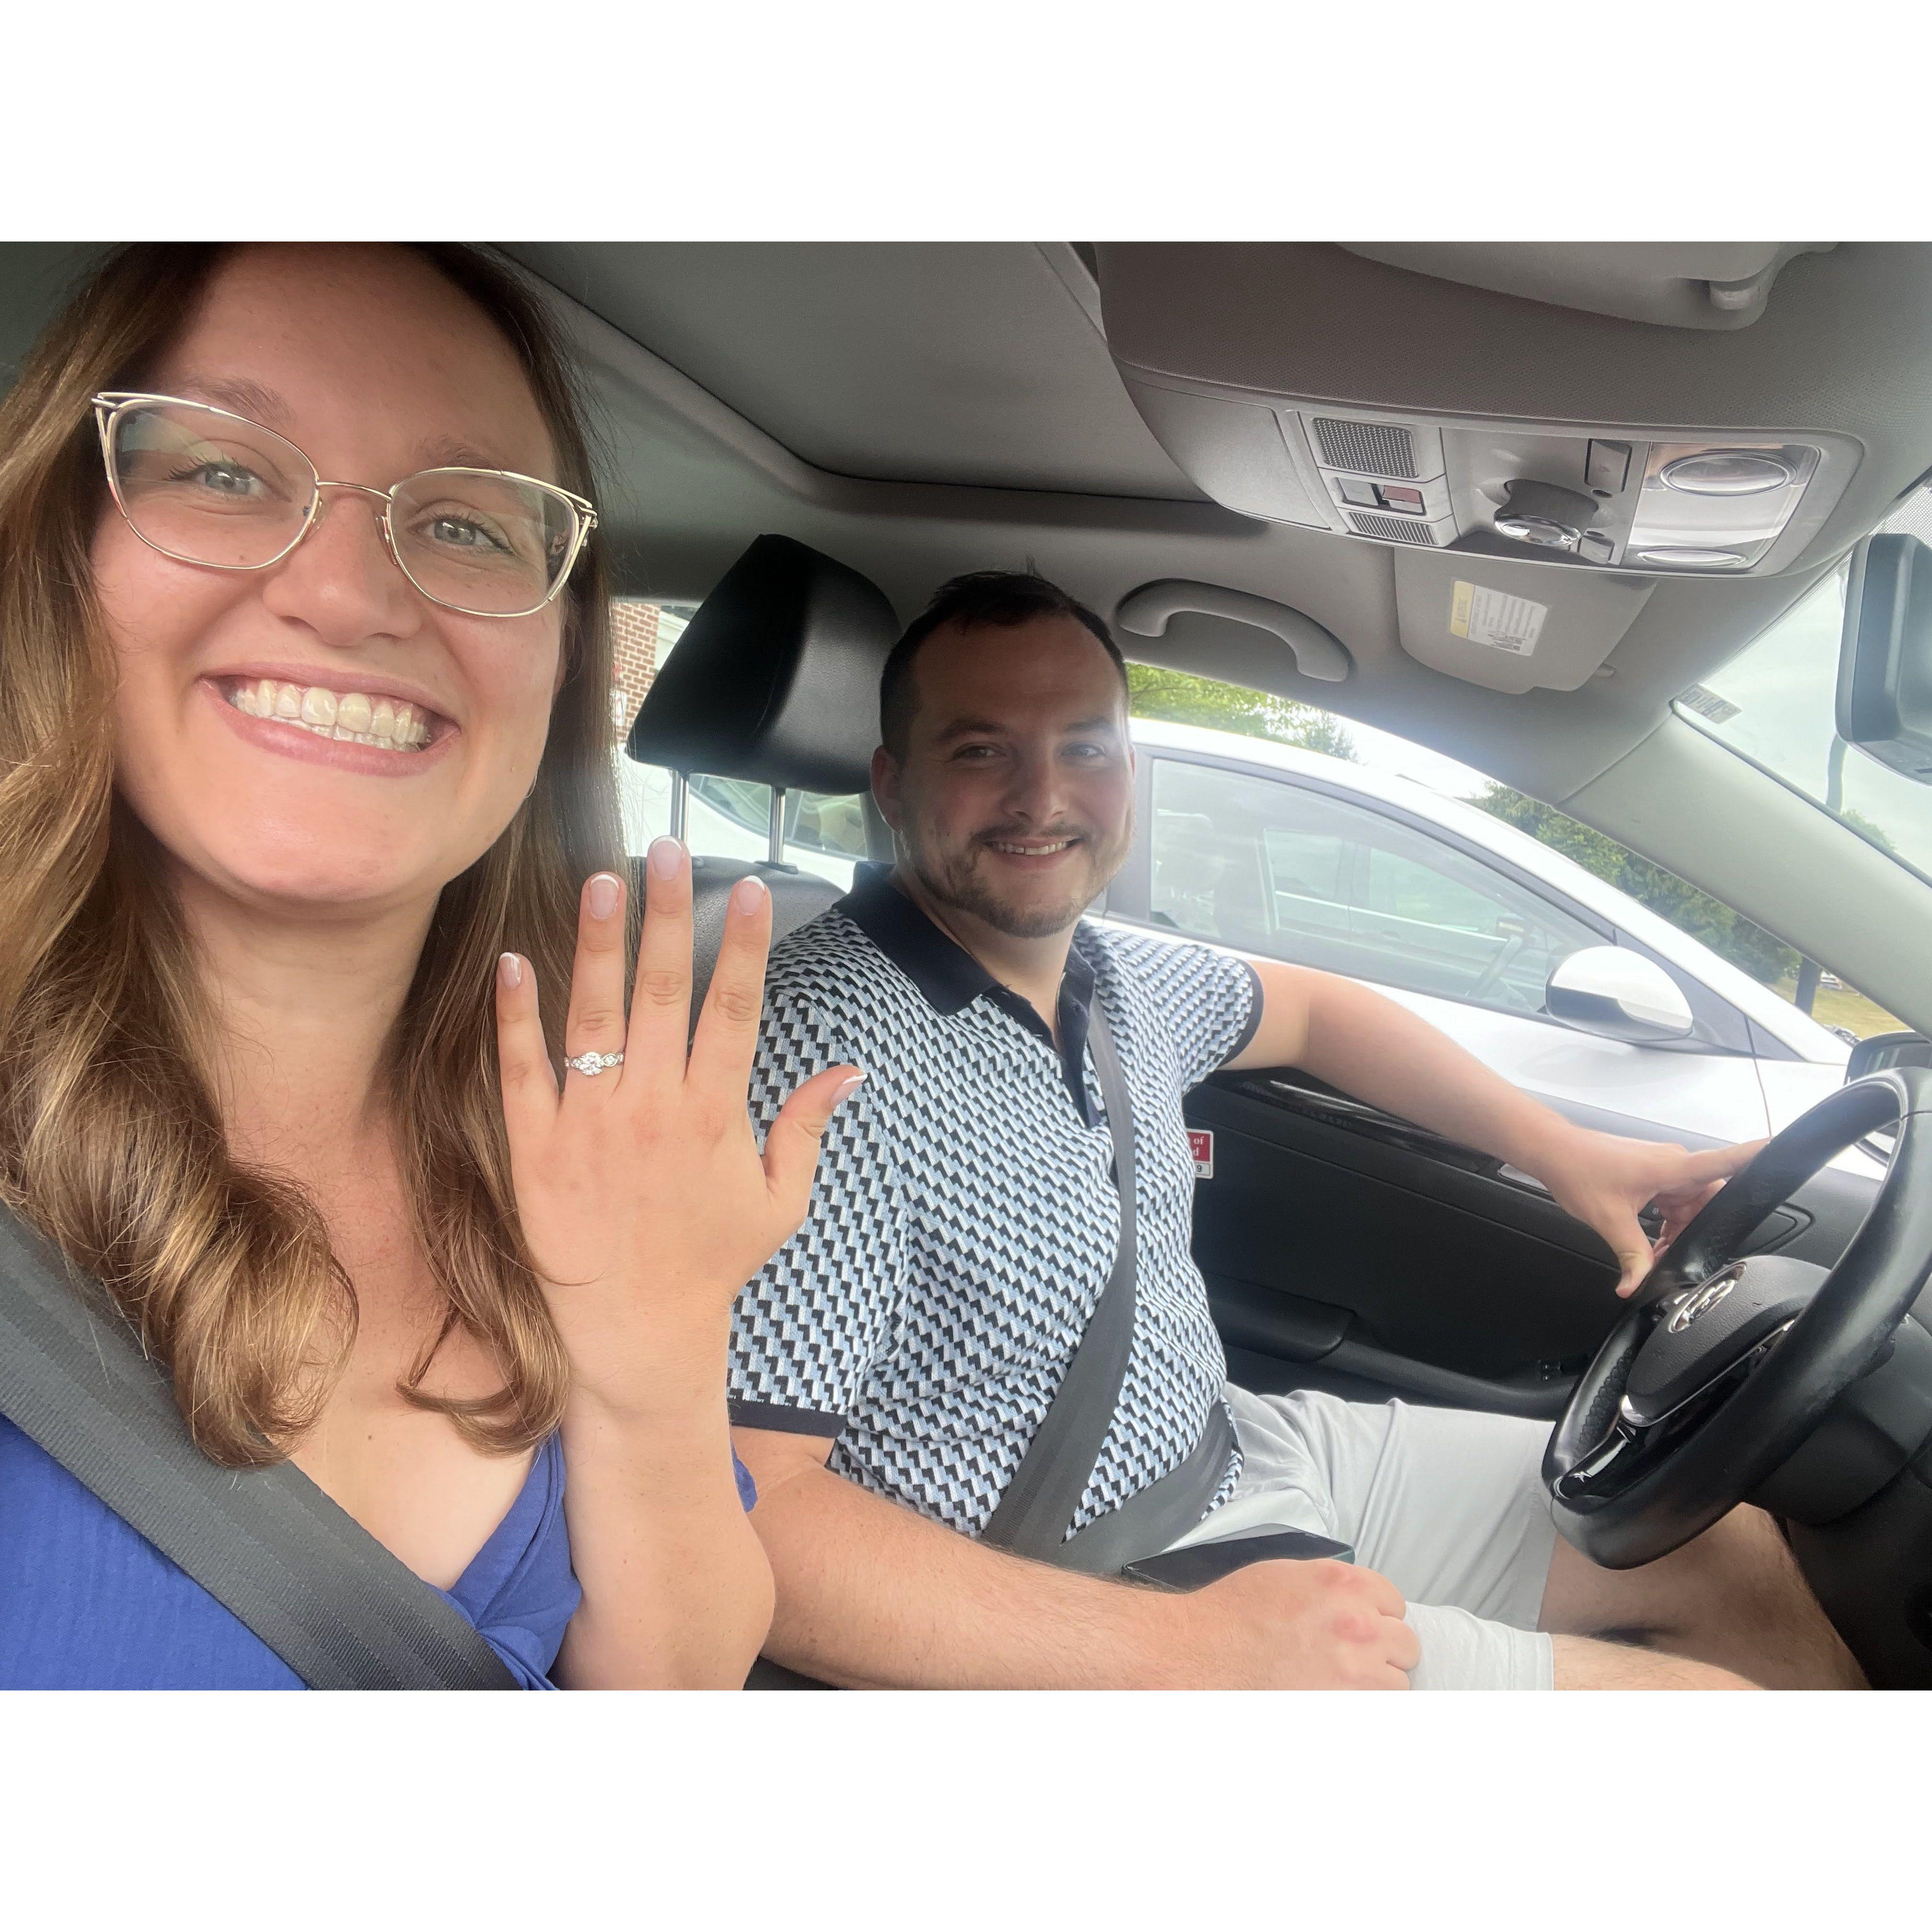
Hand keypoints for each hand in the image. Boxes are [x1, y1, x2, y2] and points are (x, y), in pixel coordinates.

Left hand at [493, 840, 862, 1413]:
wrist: (637, 1333)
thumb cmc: (712, 1263)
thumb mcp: (778, 1201)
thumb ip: (807, 1127)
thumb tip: (852, 1069)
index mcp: (715, 1113)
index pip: (734, 1008)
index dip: (742, 944)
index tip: (744, 884)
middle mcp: (655, 1107)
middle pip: (665, 992)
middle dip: (669, 914)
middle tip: (668, 847)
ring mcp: (593, 1125)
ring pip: (596, 1017)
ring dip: (599, 944)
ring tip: (601, 878)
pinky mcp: (537, 1149)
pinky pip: (523, 1072)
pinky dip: (517, 1017)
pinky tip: (515, 960)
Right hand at [1156, 1558, 1417, 1688]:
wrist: (1205, 1650)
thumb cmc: (1236, 1614)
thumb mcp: (1289, 1575)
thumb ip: (1334, 1587)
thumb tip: (1358, 1601)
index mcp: (1345, 1585)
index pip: (1394, 1602)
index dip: (1375, 1616)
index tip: (1362, 1626)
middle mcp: (1359, 1626)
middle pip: (1404, 1643)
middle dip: (1381, 1650)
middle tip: (1349, 1657)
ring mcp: (1357, 1672)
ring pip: (1396, 1683)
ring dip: (1375, 1684)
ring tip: (1337, 1682)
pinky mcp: (1347, 1707)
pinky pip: (1378, 1711)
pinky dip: (1361, 1707)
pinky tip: (1334, 1698)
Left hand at [1533, 1127, 1766, 1297]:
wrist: (1551, 1150)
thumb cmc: (1578, 1169)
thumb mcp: (1610, 1221)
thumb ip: (1631, 1256)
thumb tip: (1636, 1285)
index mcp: (1673, 1167)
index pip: (1729, 1161)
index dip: (1759, 1157)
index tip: (1784, 1152)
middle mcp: (1674, 1164)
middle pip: (1709, 1200)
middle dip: (1699, 1230)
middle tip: (1681, 1254)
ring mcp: (1662, 1169)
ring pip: (1689, 1206)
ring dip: (1678, 1231)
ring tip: (1655, 1254)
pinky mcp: (1650, 1175)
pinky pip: (1671, 1203)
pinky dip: (1665, 1224)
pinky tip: (1649, 1244)